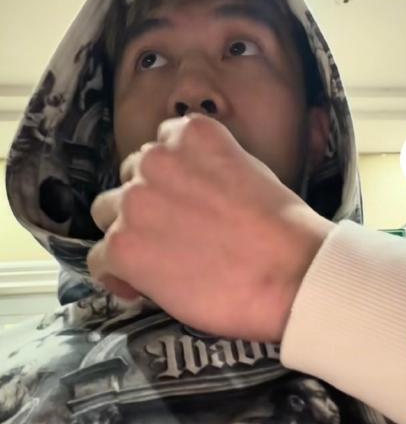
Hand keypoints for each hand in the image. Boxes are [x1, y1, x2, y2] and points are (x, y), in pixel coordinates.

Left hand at [87, 114, 332, 340]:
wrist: (290, 274)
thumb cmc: (284, 232)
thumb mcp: (250, 173)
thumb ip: (210, 170)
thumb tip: (192, 196)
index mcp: (191, 135)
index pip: (159, 148)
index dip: (166, 180)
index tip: (178, 204)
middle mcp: (155, 160)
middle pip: (129, 180)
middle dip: (146, 205)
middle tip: (172, 237)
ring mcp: (135, 202)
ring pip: (105, 214)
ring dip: (126, 233)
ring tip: (154, 262)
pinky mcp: (124, 246)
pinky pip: (98, 258)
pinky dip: (115, 274)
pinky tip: (137, 288)